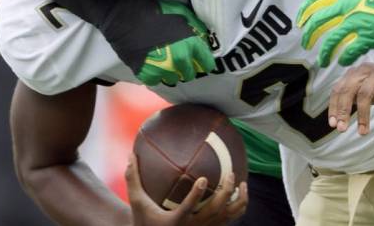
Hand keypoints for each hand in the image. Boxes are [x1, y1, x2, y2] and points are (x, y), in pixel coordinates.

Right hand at [125, 154, 247, 225]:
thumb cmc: (144, 218)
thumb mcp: (136, 200)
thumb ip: (133, 178)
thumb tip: (130, 154)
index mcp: (175, 221)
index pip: (188, 208)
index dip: (197, 194)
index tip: (204, 178)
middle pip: (215, 211)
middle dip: (226, 193)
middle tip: (230, 174)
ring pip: (227, 217)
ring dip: (239, 201)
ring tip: (242, 183)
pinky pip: (229, 220)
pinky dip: (238, 207)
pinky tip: (239, 191)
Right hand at [137, 1, 216, 85]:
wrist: (127, 18)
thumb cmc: (155, 12)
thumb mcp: (182, 12)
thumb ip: (196, 27)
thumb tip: (203, 38)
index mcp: (190, 45)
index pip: (207, 64)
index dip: (204, 61)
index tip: (200, 60)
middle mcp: (179, 60)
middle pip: (190, 74)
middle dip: (187, 67)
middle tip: (179, 58)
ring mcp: (162, 69)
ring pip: (174, 79)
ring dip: (171, 72)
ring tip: (165, 62)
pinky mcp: (146, 74)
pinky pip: (157, 81)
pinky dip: (156, 75)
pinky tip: (153, 64)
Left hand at [296, 0, 373, 66]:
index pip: (314, 2)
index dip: (305, 13)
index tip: (301, 21)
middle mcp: (345, 7)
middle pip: (317, 24)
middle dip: (309, 35)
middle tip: (306, 44)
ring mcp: (356, 23)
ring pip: (331, 42)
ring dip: (325, 54)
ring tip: (323, 61)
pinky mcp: (369, 37)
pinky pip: (351, 52)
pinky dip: (345, 58)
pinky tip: (343, 62)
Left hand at [329, 62, 373, 134]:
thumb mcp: (368, 91)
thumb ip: (354, 99)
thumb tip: (339, 118)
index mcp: (354, 73)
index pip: (338, 90)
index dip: (334, 107)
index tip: (333, 124)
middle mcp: (364, 70)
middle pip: (348, 91)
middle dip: (343, 111)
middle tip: (342, 129)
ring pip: (364, 95)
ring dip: (362, 116)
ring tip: (363, 132)